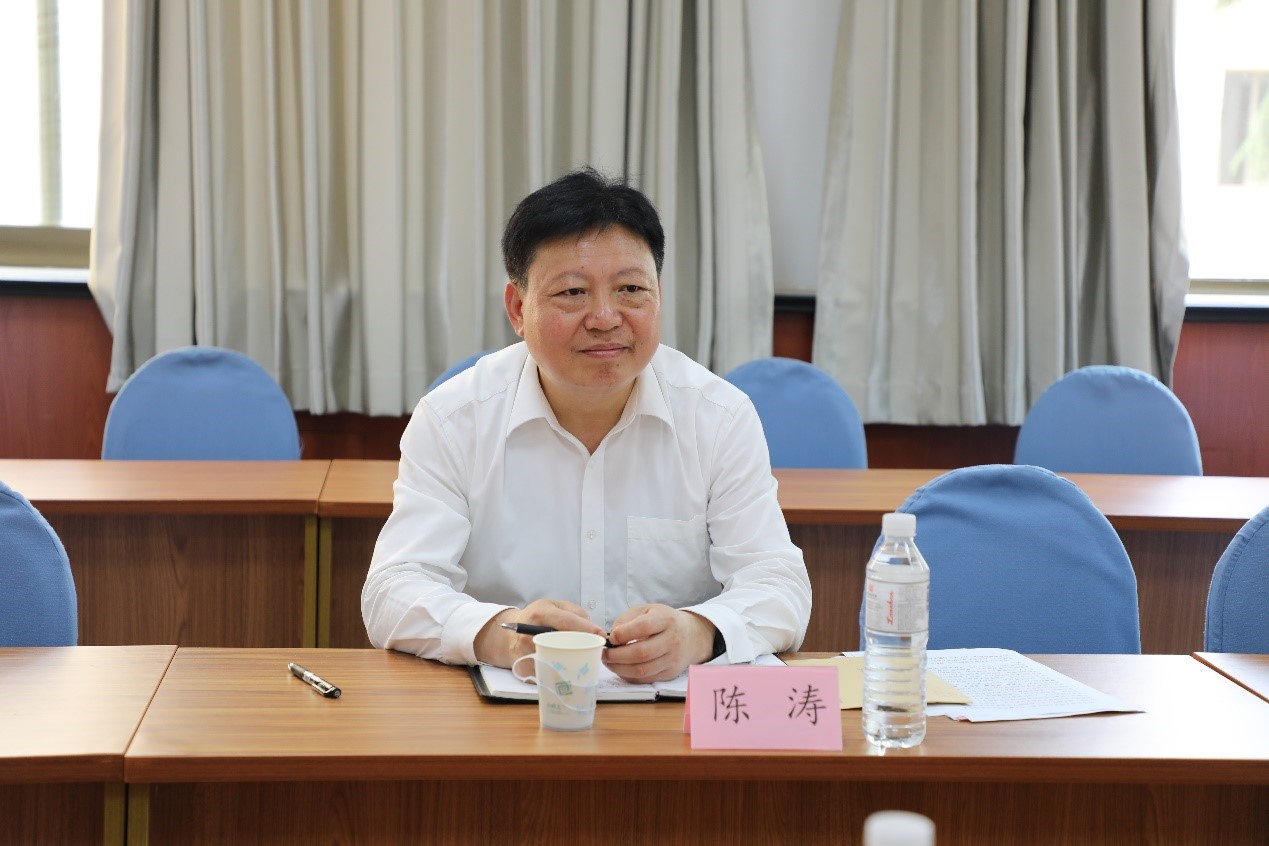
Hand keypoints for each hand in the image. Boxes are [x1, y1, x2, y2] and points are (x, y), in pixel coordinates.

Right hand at [473, 598, 606, 667]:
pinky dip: (561, 671)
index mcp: (540, 613)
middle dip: (583, 646)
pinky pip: (549, 673)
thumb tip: (593, 627)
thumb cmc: (536, 618)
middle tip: (596, 649)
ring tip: (584, 658)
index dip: (587, 629)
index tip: (602, 636)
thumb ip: (575, 612)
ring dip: (574, 661)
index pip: (567, 622)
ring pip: (557, 660)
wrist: (507, 637)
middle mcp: (531, 632)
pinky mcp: (525, 669)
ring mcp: (526, 652)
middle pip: (564, 642)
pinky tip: (569, 667)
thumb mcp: (554, 605)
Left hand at [602, 604, 714, 682]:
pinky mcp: (670, 673)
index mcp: (666, 619)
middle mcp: (673, 640)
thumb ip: (627, 619)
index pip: (643, 627)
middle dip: (617, 655)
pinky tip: (620, 668)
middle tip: (604, 653)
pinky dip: (628, 676)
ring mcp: (673, 659)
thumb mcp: (646, 610)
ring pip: (642, 670)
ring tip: (609, 662)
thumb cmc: (662, 620)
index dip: (623, 634)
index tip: (611, 637)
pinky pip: (645, 679)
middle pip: (641, 653)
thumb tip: (612, 638)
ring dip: (620, 668)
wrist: (690, 635)